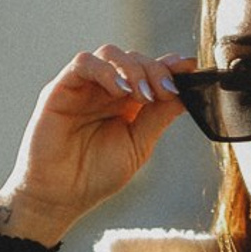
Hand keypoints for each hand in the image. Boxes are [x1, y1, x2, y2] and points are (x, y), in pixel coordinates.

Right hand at [0, 46, 194, 246]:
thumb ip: (158, 118)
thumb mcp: (138, 146)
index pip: (149, 71)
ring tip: (144, 95)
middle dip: (155, 71)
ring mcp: (83, 87)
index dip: (170, 66)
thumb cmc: (95, 176)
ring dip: (132, 69)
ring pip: (110, 54)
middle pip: (134, 58)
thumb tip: (186, 94)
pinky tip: (120, 91)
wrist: (60, 198)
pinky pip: (84, 64)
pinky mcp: (61, 89)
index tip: (190, 68)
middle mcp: (105, 89)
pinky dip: (105, 71)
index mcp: (126, 102)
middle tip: (165, 92)